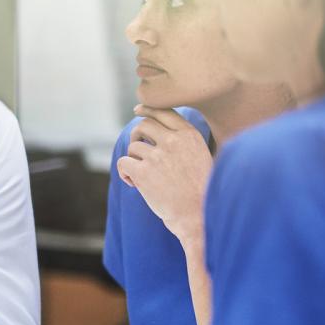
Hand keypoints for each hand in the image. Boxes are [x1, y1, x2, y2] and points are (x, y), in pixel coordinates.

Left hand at [116, 106, 211, 244]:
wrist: (198, 215)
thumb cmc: (200, 190)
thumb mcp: (201, 156)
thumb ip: (183, 142)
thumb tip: (160, 129)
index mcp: (190, 136)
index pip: (165, 111)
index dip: (148, 109)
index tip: (138, 110)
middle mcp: (173, 141)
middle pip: (143, 125)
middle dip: (137, 135)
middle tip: (138, 150)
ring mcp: (157, 156)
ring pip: (133, 147)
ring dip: (134, 160)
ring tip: (144, 176)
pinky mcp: (143, 172)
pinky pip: (123, 163)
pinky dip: (125, 173)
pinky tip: (134, 184)